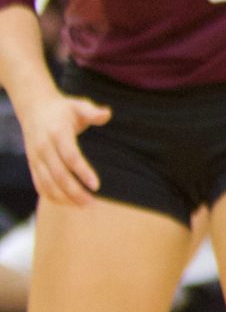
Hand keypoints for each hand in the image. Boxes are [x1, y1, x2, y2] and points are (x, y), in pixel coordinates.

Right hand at [22, 89, 108, 205]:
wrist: (34, 108)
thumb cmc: (63, 109)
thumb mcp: (78, 105)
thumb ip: (92, 111)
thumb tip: (106, 114)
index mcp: (57, 133)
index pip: (70, 157)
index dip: (83, 172)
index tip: (96, 185)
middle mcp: (44, 147)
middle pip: (59, 175)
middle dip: (75, 191)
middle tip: (93, 203)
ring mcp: (36, 158)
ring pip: (47, 183)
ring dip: (64, 198)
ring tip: (85, 205)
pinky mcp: (32, 164)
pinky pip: (39, 184)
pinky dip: (51, 196)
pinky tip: (67, 203)